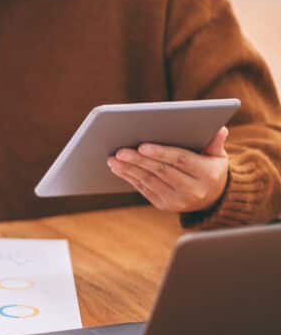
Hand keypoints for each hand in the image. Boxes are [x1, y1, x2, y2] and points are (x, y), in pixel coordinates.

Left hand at [108, 127, 229, 212]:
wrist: (212, 198)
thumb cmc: (211, 168)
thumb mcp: (218, 156)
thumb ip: (215, 143)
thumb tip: (220, 129)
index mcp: (207, 175)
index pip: (181, 161)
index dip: (161, 153)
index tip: (142, 146)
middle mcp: (193, 190)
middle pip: (161, 172)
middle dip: (139, 161)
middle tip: (121, 151)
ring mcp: (178, 201)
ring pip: (149, 181)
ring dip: (129, 170)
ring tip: (114, 159)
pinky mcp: (164, 205)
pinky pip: (144, 189)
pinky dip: (130, 178)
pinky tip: (118, 168)